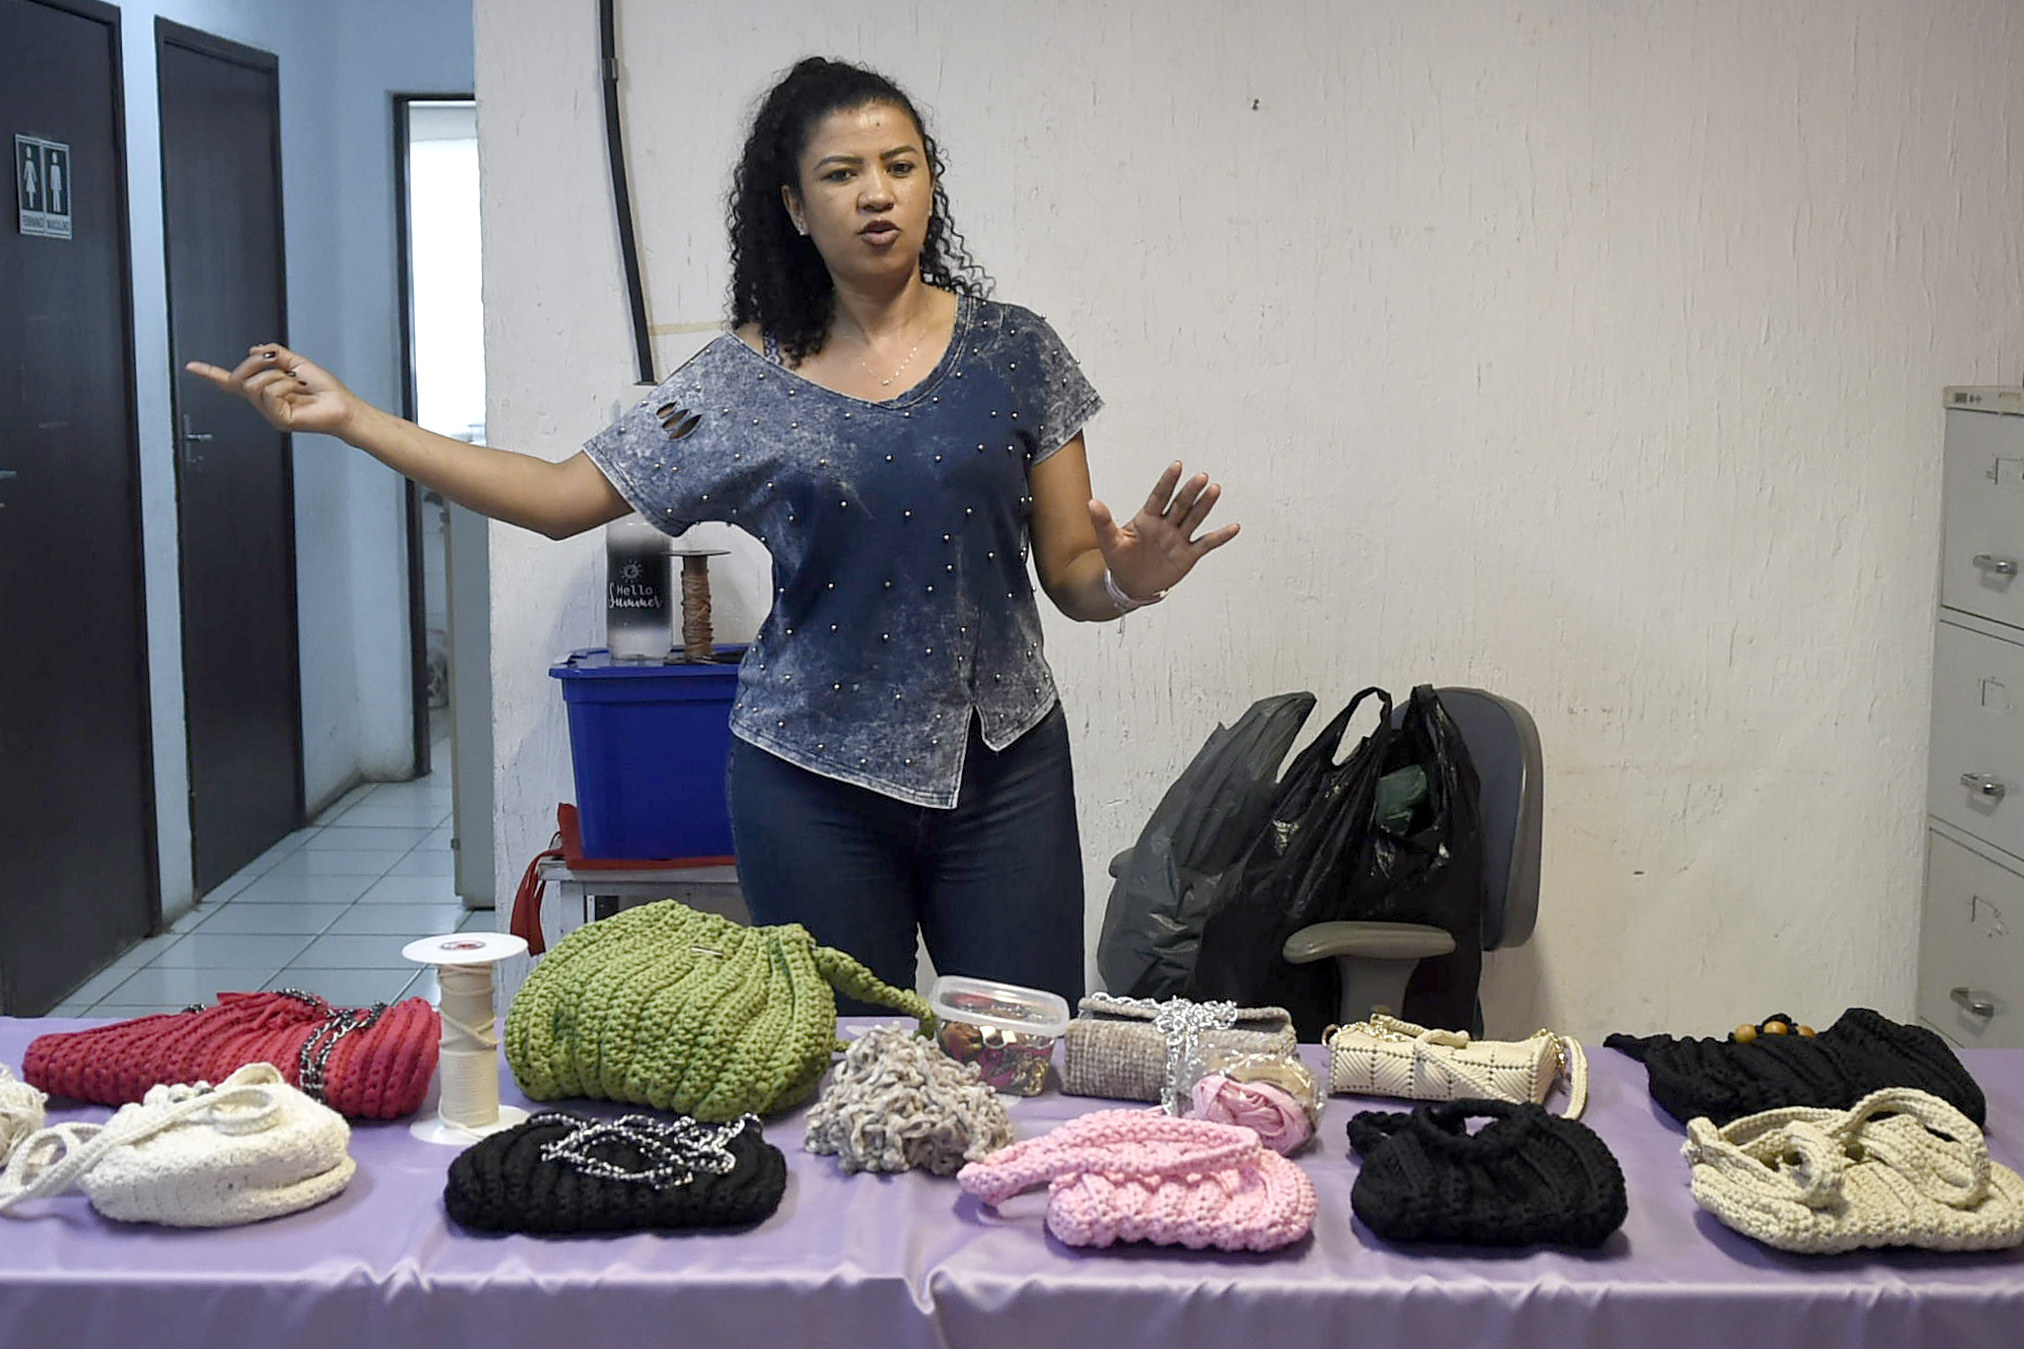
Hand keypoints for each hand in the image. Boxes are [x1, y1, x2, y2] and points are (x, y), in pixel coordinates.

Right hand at [183, 345, 364, 440]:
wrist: (343, 406)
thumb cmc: (325, 390)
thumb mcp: (298, 363)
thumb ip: (276, 354)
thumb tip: (254, 349)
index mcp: (265, 390)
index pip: (232, 382)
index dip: (210, 373)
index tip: (191, 366)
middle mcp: (264, 402)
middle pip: (240, 377)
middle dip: (257, 362)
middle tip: (281, 363)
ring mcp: (270, 412)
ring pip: (254, 383)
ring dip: (277, 375)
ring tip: (297, 384)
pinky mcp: (278, 419)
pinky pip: (269, 392)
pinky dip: (285, 385)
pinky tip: (298, 391)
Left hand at [1086, 461, 1240, 600]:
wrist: (1131, 585)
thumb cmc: (1120, 560)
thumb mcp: (1109, 542)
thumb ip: (1102, 522)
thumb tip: (1091, 502)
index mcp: (1147, 518)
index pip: (1159, 496)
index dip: (1168, 482)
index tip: (1177, 465)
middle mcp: (1166, 524)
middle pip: (1180, 505)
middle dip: (1190, 492)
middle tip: (1201, 477)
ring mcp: (1178, 538)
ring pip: (1194, 518)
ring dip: (1205, 505)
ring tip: (1215, 489)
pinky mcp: (1188, 555)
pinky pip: (1207, 544)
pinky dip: (1220, 536)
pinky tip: (1234, 527)